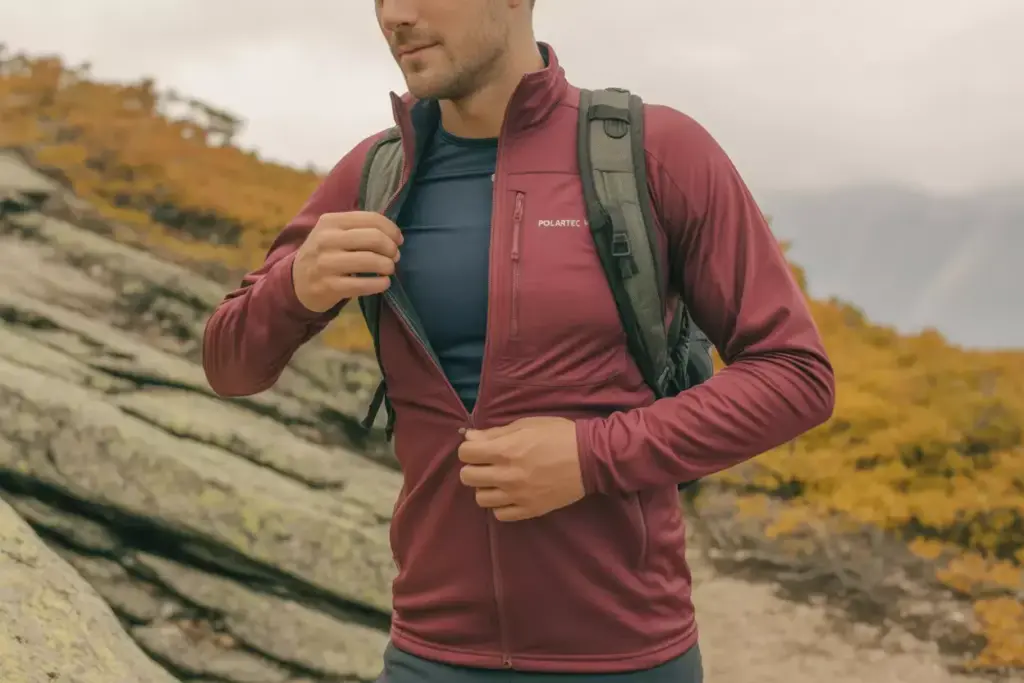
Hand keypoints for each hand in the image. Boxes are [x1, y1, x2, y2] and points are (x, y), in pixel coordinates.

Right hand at [292, 211, 403, 311]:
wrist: (297, 282)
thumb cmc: (324, 254)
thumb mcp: (333, 233)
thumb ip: (359, 228)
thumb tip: (394, 235)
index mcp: (331, 221)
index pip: (371, 219)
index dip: (391, 230)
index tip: (398, 240)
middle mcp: (326, 239)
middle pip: (374, 238)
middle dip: (391, 248)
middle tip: (394, 257)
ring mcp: (326, 263)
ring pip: (370, 261)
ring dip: (388, 266)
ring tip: (389, 269)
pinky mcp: (329, 286)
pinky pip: (363, 284)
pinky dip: (380, 284)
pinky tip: (383, 283)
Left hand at [457, 417, 584, 521]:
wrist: (589, 458)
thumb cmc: (558, 435)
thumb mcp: (527, 424)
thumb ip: (495, 433)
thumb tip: (470, 437)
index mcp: (505, 450)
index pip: (465, 454)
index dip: (469, 448)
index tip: (480, 447)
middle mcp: (506, 475)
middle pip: (467, 477)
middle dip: (473, 467)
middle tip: (487, 463)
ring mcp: (517, 496)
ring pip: (480, 498)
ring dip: (485, 487)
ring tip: (499, 480)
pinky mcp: (529, 510)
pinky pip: (500, 514)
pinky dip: (501, 505)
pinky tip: (510, 494)